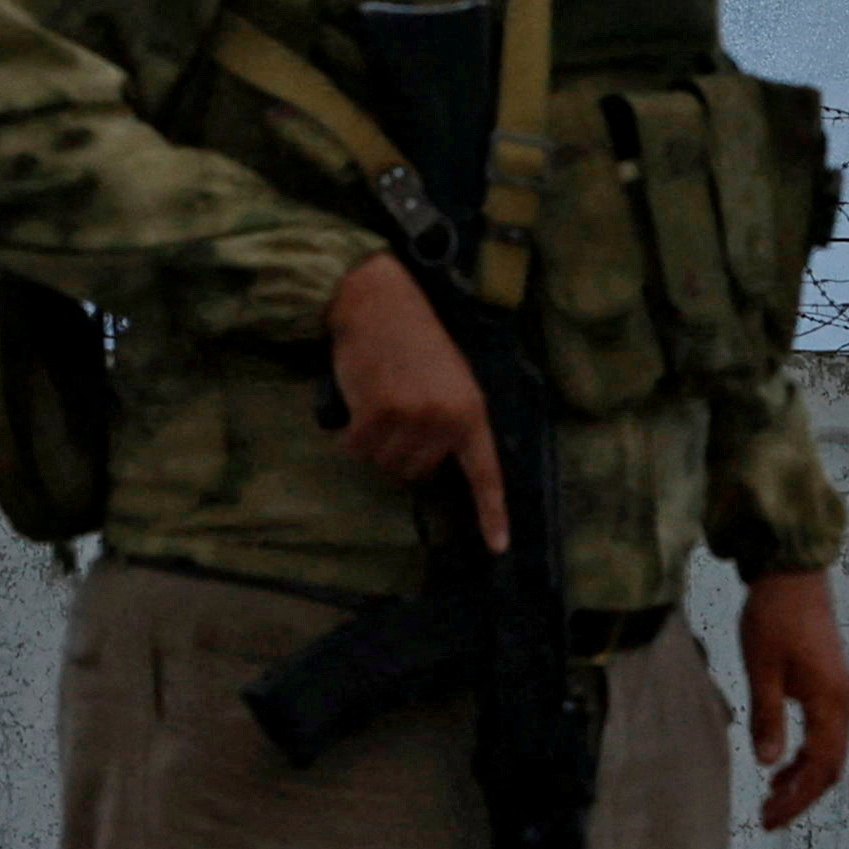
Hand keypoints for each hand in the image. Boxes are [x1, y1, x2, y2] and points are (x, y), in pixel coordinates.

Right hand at [325, 253, 506, 547]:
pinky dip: (350, 434)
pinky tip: (358, 403)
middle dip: (402, 451)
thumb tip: (431, 464)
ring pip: (385, 464)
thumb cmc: (415, 338)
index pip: (485, 472)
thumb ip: (450, 419)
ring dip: (374, 443)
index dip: (492, 513)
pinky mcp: (375, 414)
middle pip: (417, 473)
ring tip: (379, 401)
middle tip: (399, 411)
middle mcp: (444, 419)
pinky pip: (357, 449)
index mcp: (471, 411)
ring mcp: (410, 418)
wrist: (379, 301)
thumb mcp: (451, 377)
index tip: (498, 547)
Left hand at [738, 571, 848, 828]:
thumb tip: (767, 764)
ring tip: (771, 797)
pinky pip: (827, 733)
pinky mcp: (832, 684)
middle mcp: (844, 702)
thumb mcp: (761, 668)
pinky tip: (781, 763)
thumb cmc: (773, 616)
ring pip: (830, 752)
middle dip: (800, 797)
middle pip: (830, 767)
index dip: (795, 799)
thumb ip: (766, 716)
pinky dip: (807, 756)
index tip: (767, 819)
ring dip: (803, 778)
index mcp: (830, 702)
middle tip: (766, 819)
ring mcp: (841, 693)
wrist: (794, 572)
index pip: (818, 768)